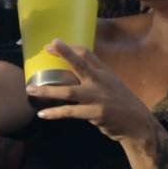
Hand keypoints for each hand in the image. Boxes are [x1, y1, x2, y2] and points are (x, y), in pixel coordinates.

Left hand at [27, 40, 158, 146]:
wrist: (138, 125)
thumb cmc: (121, 104)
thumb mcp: (111, 85)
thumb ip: (94, 77)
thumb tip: (74, 70)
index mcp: (105, 73)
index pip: (87, 54)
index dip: (69, 48)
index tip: (53, 43)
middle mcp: (101, 82)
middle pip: (80, 64)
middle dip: (65, 54)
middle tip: (47, 46)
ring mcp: (98, 97)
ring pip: (68, 91)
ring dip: (47, 90)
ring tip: (29, 89)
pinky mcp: (95, 113)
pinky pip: (70, 112)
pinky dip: (55, 113)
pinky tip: (42, 114)